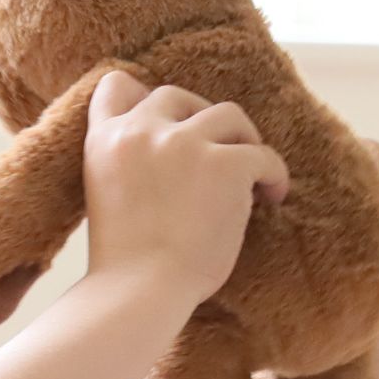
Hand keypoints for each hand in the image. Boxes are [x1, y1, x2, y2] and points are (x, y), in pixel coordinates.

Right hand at [80, 68, 286, 311]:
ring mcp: (184, 143)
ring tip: (250, 173)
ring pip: (228, 114)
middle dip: (197, 119)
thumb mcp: (104, 197)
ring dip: (241, 140)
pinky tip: (273, 196)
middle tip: (215, 152)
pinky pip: (263, 155)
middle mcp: (142, 131)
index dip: (141, 97)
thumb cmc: (125, 264)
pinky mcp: (226, 164)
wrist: (140, 291)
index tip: (164, 124)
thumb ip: (128, 166)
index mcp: (106, 141)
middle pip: (176, 95)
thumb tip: (170, 161)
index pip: (116, 86)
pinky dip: (273, 175)